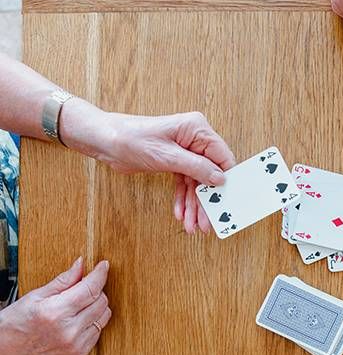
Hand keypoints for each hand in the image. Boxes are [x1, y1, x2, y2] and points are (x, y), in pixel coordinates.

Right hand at [0, 257, 110, 354]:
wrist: (8, 354)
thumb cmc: (15, 324)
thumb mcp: (35, 296)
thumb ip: (63, 280)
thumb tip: (81, 264)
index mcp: (55, 312)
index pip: (90, 289)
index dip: (100, 274)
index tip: (103, 265)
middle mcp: (68, 330)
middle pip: (101, 301)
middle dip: (96, 289)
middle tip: (83, 285)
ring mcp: (75, 344)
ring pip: (104, 316)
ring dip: (97, 305)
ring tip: (79, 303)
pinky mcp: (79, 354)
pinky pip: (99, 331)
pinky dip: (93, 321)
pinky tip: (78, 319)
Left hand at [61, 106, 235, 233]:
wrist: (105, 141)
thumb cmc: (131, 139)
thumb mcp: (167, 156)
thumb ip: (196, 167)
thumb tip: (220, 178)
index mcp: (197, 129)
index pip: (222, 156)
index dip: (226, 180)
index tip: (227, 203)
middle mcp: (194, 138)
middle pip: (209, 174)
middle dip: (206, 200)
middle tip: (206, 223)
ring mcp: (185, 151)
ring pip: (197, 183)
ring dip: (194, 205)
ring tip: (191, 225)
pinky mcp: (175, 162)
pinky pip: (184, 183)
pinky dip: (182, 199)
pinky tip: (180, 214)